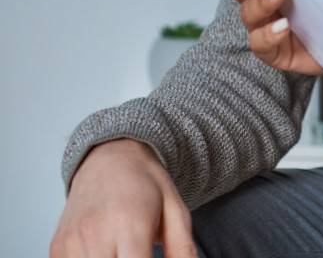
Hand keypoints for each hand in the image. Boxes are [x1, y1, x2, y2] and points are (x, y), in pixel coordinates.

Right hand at [51, 139, 195, 256]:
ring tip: (125, 250)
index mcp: (130, 223)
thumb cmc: (147, 183)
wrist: (111, 156)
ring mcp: (71, 242)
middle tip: (141, 253)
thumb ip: (183, 248)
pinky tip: (107, 252)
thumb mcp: (176, 210)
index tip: (152, 257)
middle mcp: (96, 233)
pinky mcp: (57, 247)